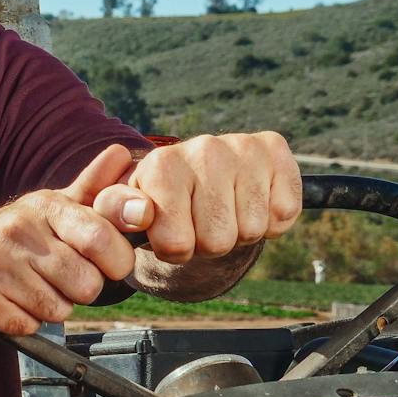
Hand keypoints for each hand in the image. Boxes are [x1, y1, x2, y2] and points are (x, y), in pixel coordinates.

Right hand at [0, 145, 139, 334]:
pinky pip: (28, 326)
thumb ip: (92, 188)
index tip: (105, 264)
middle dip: (82, 291)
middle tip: (63, 280)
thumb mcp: (49, 207)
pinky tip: (11, 303)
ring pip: (59, 309)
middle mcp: (18, 229)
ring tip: (32, 289)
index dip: (115, 261)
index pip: (101, 238)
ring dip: (52, 308)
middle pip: (86, 283)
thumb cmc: (11, 238)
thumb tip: (124, 153)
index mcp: (44, 206)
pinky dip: (25, 322)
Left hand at [92, 132, 301, 265]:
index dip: (174, 249)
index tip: (168, 230)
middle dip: (207, 243)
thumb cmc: (158, 198)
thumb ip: (114, 211)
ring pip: (251, 231)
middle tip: (199, 221)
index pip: (175, 243)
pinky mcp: (276, 151)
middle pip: (217, 242)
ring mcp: (242, 147)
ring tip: (222, 210)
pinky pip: (283, 214)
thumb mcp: (124, 207)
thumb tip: (139, 213)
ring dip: (238, 232)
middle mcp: (203, 148)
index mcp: (162, 164)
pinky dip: (270, 221)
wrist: (196, 173)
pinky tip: (250, 201)